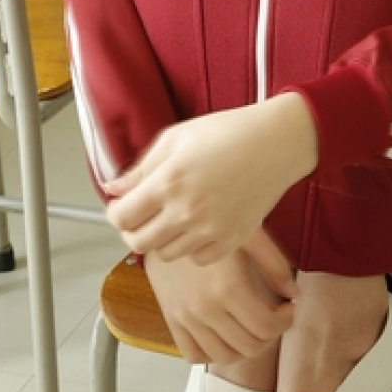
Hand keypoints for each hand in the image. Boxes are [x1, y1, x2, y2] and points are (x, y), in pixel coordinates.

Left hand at [106, 92, 317, 263]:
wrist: (278, 142)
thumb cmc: (229, 132)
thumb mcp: (176, 138)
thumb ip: (141, 168)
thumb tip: (113, 189)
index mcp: (168, 181)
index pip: (121, 218)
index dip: (117, 212)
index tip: (124, 205)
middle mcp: (187, 210)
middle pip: (139, 243)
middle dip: (134, 230)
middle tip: (144, 215)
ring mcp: (211, 229)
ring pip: (167, 254)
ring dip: (163, 238)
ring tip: (175, 216)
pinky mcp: (232, 240)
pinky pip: (198, 259)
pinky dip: (193, 247)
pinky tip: (199, 225)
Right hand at [145, 229, 296, 365]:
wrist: (166, 221)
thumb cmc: (210, 223)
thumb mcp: (248, 236)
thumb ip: (274, 265)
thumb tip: (294, 293)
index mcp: (229, 287)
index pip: (266, 327)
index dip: (285, 322)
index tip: (287, 309)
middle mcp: (207, 308)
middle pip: (249, 346)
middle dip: (270, 335)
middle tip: (273, 317)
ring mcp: (187, 316)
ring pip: (224, 356)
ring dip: (244, 347)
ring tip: (250, 327)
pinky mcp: (172, 318)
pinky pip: (193, 354)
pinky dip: (212, 353)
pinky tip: (223, 335)